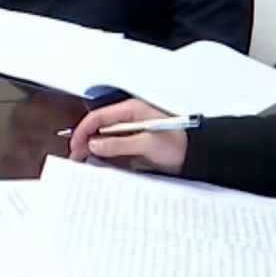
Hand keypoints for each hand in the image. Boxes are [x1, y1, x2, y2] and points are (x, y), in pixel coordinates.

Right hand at [68, 98, 188, 172]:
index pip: (99, 117)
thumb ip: (119, 143)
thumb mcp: (147, 143)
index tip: (76, 145)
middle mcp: (129, 119)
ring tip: (86, 163)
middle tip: (78, 157)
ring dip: (95, 151)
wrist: (199, 156)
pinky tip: (100, 165)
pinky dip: (105, 157)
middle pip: (99, 128)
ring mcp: (132, 132)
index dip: (84, 130)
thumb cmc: (179, 144)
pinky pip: (114, 149)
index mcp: (131, 111)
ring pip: (105, 140)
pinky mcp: (135, 144)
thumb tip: (94, 143)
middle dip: (86, 142)